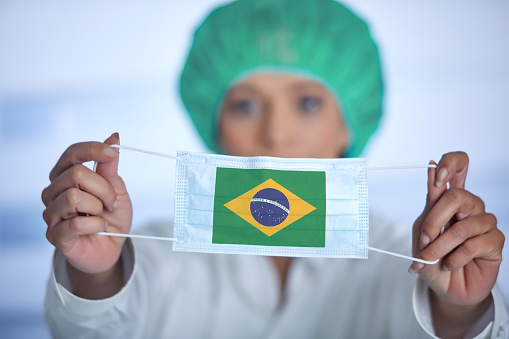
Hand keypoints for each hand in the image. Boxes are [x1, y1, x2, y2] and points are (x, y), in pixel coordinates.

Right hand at [42, 133, 132, 274]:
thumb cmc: (111, 217)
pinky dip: (95, 224)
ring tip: (102, 216)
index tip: (113, 153)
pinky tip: (97, 228)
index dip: (92, 149)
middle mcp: (53, 192)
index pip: (71, 153)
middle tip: (112, 204)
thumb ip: (110, 167)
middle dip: (104, 189)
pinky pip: (76, 223)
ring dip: (98, 207)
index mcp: (66, 176)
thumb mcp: (116, 189)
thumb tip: (113, 137)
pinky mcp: (54, 235)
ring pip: (74, 197)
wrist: (111, 247)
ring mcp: (51, 213)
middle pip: (76, 174)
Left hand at [411, 152, 504, 336]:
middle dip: (434, 221)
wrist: (442, 287)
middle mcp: (470, 206)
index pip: (459, 165)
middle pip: (458, 195)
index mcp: (450, 198)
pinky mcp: (495, 242)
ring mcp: (485, 223)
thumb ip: (430, 204)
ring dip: (440, 247)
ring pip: (462, 227)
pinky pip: (473, 245)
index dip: (451, 163)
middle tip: (425, 240)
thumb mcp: (422, 230)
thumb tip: (431, 167)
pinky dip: (454, 258)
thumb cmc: (431, 257)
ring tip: (432, 259)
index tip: (436, 176)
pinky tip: (450, 264)